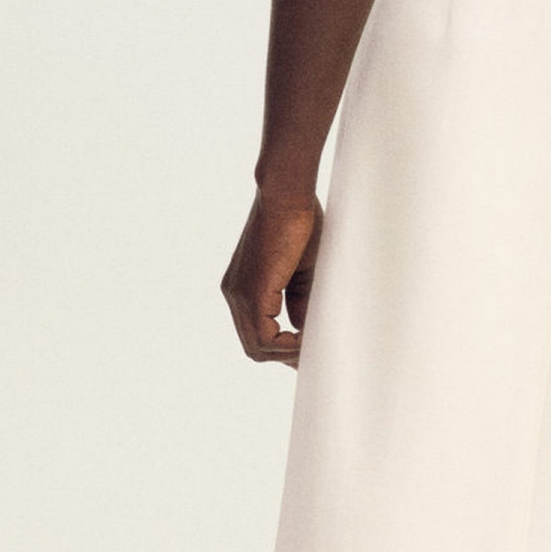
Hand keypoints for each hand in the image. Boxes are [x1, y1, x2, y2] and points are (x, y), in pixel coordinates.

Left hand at [221, 190, 322, 366]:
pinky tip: (309, 337)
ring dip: (289, 353)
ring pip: (257, 347)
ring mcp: (239, 294)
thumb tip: (303, 332)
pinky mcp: (252, 292)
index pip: (257, 334)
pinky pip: (265, 337)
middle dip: (286, 357)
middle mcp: (234, 295)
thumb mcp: (301, 274)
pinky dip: (288, 344)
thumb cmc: (300, 223)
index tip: (310, 349)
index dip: (283, 348)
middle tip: (315, 357)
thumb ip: (298, 303)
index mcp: (243, 289)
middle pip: (254, 348)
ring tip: (316, 347)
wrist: (288, 194)